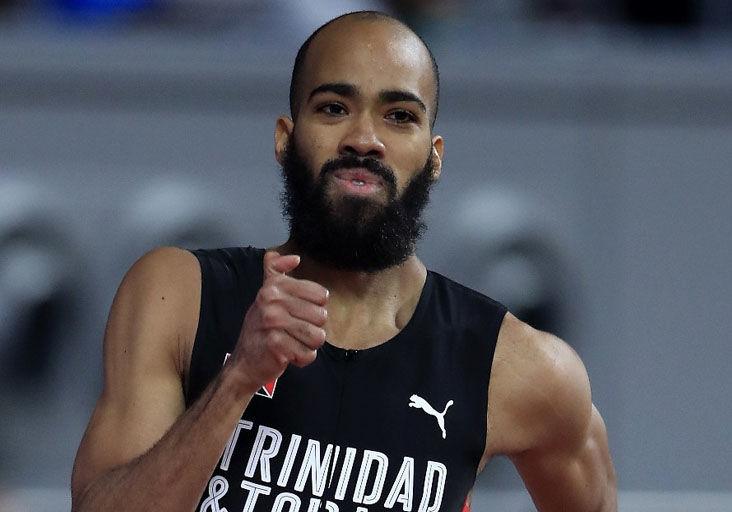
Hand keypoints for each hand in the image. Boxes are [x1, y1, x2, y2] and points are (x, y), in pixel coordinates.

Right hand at [229, 251, 328, 393]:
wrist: (244, 362)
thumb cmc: (261, 327)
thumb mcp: (267, 294)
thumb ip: (277, 272)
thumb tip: (295, 257)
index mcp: (274, 286)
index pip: (321, 295)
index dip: (314, 309)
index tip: (297, 314)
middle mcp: (272, 301)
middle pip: (322, 317)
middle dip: (312, 329)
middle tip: (293, 332)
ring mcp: (273, 323)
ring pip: (318, 336)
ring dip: (309, 345)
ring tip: (292, 342)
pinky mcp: (276, 345)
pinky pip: (308, 354)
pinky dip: (302, 358)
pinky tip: (288, 354)